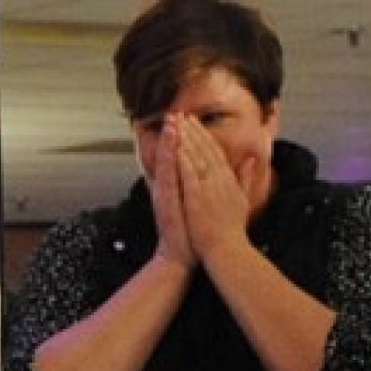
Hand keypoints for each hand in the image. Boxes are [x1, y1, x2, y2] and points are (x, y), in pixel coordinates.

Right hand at [150, 115, 194, 269]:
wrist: (177, 256)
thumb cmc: (189, 233)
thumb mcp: (194, 207)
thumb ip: (198, 190)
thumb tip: (205, 176)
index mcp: (178, 188)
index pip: (179, 159)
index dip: (181, 140)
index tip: (184, 121)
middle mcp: (168, 188)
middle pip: (170, 156)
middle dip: (172, 134)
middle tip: (174, 113)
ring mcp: (165, 194)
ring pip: (166, 162)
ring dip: (168, 142)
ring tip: (170, 122)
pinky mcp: (165, 202)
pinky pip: (166, 177)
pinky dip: (168, 161)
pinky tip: (170, 147)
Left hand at [177, 114, 253, 259]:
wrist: (227, 250)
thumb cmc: (233, 229)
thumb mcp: (244, 200)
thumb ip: (246, 178)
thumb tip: (252, 159)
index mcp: (229, 180)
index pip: (215, 151)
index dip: (204, 135)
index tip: (195, 122)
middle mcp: (220, 180)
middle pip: (205, 149)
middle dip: (194, 131)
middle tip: (183, 115)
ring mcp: (208, 188)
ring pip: (197, 157)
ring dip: (187, 139)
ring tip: (177, 124)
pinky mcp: (197, 197)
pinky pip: (189, 174)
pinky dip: (184, 159)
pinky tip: (177, 146)